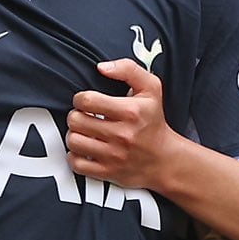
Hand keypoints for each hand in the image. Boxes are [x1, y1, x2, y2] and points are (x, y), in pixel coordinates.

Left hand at [66, 59, 172, 187]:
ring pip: (73, 141)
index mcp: (130, 112)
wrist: (165, 159)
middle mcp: (122, 135)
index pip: (87, 101)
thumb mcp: (151, 88)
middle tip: (84, 117)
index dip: (80, 98)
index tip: (86, 102)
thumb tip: (102, 67)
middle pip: (76, 120)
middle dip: (76, 116)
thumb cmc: (154, 122)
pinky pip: (76, 164)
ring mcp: (114, 156)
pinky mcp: (108, 172)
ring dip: (74, 135)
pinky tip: (84, 149)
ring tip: (84, 132)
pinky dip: (74, 156)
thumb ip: (128, 69)